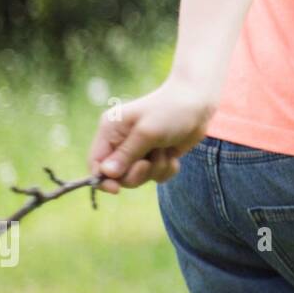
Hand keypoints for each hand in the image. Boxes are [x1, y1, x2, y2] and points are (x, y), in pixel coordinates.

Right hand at [87, 79, 214, 193]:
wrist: (198, 103)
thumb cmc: (170, 111)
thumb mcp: (147, 132)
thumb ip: (126, 154)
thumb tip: (105, 174)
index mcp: (110, 130)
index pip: (95, 162)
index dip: (102, 179)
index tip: (116, 189)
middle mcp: (121, 141)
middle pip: (117, 176)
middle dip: (136, 174)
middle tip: (148, 163)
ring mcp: (139, 150)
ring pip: (138, 178)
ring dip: (155, 169)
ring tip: (164, 151)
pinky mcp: (155, 157)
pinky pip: (156, 176)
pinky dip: (166, 169)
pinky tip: (173, 155)